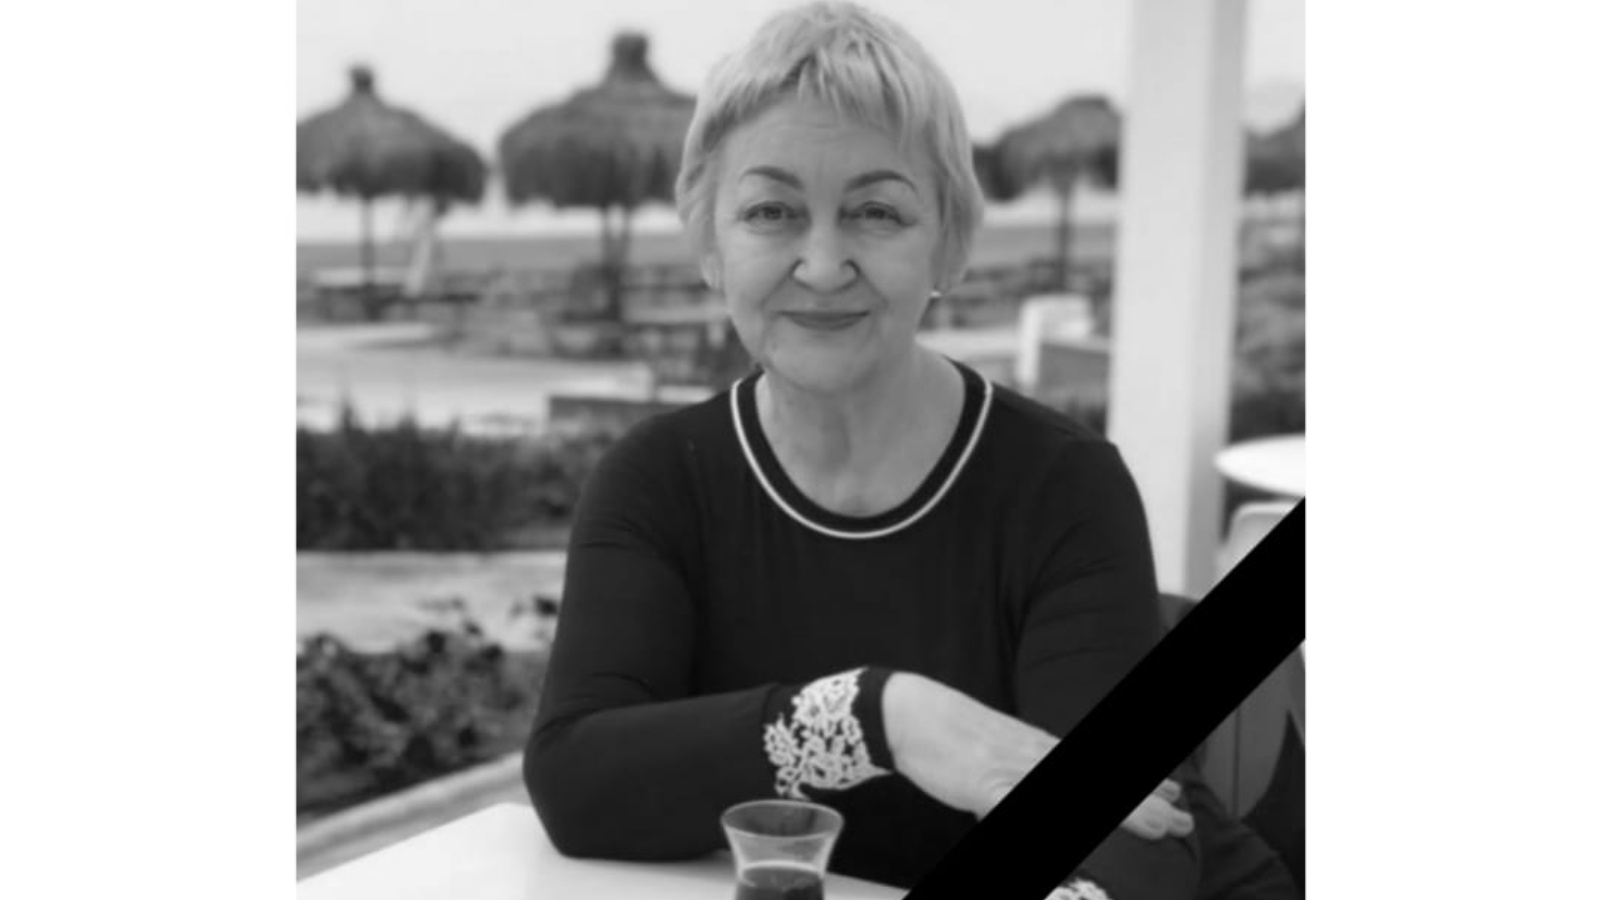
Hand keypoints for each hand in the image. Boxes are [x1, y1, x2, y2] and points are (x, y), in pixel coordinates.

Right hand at [881, 674, 1193, 839]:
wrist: (911, 713)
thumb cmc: (951, 736)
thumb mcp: (995, 755)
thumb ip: (1017, 777)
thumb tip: (1024, 791)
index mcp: (1038, 749)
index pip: (1098, 765)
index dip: (1137, 781)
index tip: (1174, 792)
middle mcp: (1035, 756)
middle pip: (1098, 782)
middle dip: (1144, 804)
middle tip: (1184, 819)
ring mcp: (1012, 769)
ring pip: (1074, 793)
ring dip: (1118, 811)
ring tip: (1158, 825)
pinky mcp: (986, 783)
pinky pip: (1016, 808)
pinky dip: (1034, 819)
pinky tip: (1068, 851)